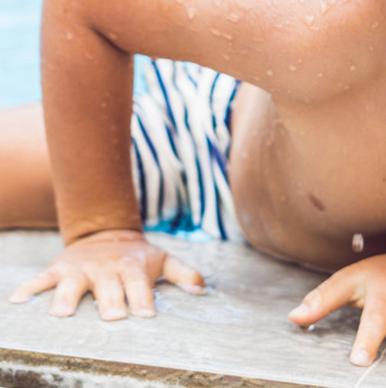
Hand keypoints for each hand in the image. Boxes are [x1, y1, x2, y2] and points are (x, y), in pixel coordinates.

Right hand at [7, 229, 203, 319]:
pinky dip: (30, 288)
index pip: (140, 287)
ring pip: (72, 285)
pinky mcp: (60, 269)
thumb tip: (202, 289)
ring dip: (67, 298)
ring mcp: (81, 270)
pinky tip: (18, 300)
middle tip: (111, 317)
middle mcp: (107, 270)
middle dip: (109, 302)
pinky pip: (41, 278)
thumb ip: (184, 274)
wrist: (107, 232)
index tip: (146, 315)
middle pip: (108, 289)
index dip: (143, 301)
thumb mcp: (163, 260)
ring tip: (61, 314)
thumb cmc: (138, 257)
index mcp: (132, 269)